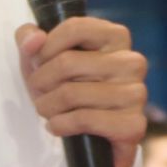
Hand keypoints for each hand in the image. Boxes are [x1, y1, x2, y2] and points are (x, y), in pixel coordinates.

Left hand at [16, 17, 148, 166]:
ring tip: (46, 109)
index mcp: (116, 36)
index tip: (38, 63)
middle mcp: (132, 61)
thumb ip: (29, 37)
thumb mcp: (42, 57)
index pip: (75, 28)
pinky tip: (57, 125)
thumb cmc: (65, 86)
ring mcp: (136, 93)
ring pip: (71, 93)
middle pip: (67, 62)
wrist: (88, 138)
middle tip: (39, 92)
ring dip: (47, 105)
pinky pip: (84, 119)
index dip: (46, 48)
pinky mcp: (133, 125)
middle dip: (41, 81)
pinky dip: (60, 124)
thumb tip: (35, 38)